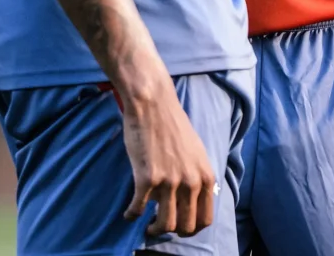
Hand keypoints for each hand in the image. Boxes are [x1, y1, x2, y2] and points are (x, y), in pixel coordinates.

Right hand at [123, 77, 216, 237]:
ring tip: (147, 225)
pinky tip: (128, 213)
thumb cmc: (172, 123)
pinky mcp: (147, 179)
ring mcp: (169, 182)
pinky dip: (131, 215)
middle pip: (185, 227)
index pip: (204, 219)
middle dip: (172, 231)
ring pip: (164, 225)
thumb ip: (197, 175)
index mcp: (205, 176)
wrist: (153, 102)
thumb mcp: (196, 150)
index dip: (191, 228)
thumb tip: (192, 199)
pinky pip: (138, 210)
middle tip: (160, 226)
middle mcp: (191, 182)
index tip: (180, 228)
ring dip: (154, 230)